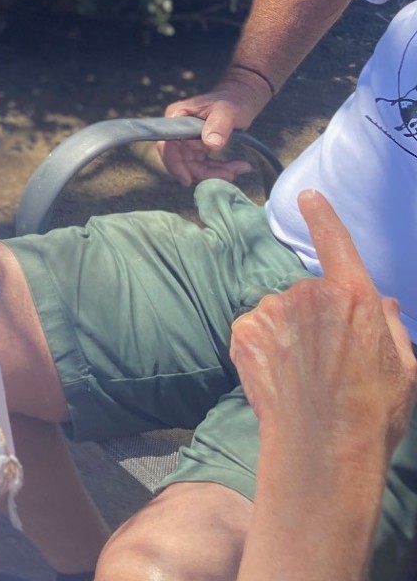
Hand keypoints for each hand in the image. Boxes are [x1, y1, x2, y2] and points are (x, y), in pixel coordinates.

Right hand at [159, 75, 267, 183]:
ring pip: (194, 166)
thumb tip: (211, 145)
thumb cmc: (232, 101)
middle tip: (229, 174)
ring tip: (239, 168)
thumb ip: (218, 126)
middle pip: (181, 160)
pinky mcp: (198, 149)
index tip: (187, 179)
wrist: (240, 100)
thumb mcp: (227, 111)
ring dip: (215, 172)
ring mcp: (187, 141)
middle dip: (203, 171)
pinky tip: (237, 167)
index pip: (168, 144)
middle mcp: (178, 131)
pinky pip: (204, 165)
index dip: (174, 163)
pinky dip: (220, 170)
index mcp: (177, 117)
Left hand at [231, 191, 415, 468]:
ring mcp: (272, 311)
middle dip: (318, 317)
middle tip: (331, 360)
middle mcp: (309, 294)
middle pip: (310, 293)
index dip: (323, 216)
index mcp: (353, 296)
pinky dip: (266, 346)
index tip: (309, 197)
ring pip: (281, 312)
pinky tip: (280, 377)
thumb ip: (389, 324)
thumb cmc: (374, 411)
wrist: (324, 448)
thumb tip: (379, 300)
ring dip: (290, 332)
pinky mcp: (244, 332)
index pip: (335, 242)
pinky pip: (257, 329)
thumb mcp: (403, 366)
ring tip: (306, 375)